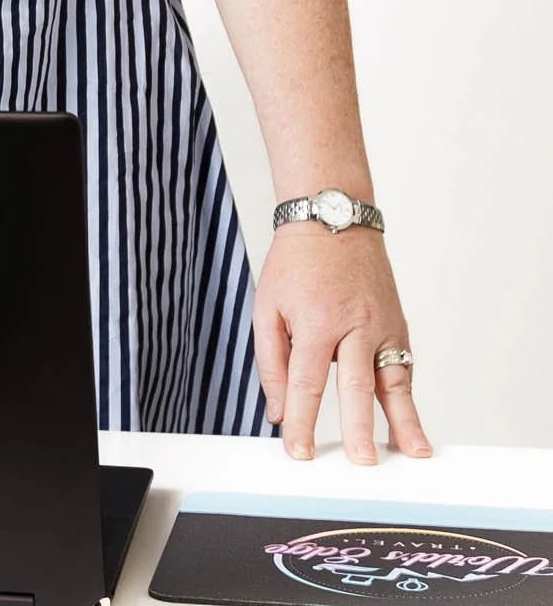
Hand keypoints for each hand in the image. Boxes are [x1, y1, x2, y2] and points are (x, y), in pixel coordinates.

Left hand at [253, 224, 431, 463]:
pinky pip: (403, 368)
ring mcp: (381, 325)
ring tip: (414, 453)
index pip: (307, 381)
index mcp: (315, 320)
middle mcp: (353, 324)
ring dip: (404, 420)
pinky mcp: (397, 327)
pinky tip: (413, 425)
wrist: (333, 219)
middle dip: (359, 427)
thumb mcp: (267, 305)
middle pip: (355, 384)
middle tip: (362, 462)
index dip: (302, 420)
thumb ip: (271, 360)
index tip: (300, 451)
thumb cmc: (297, 264)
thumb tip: (278, 411)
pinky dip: (408, 398)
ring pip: (394, 380)